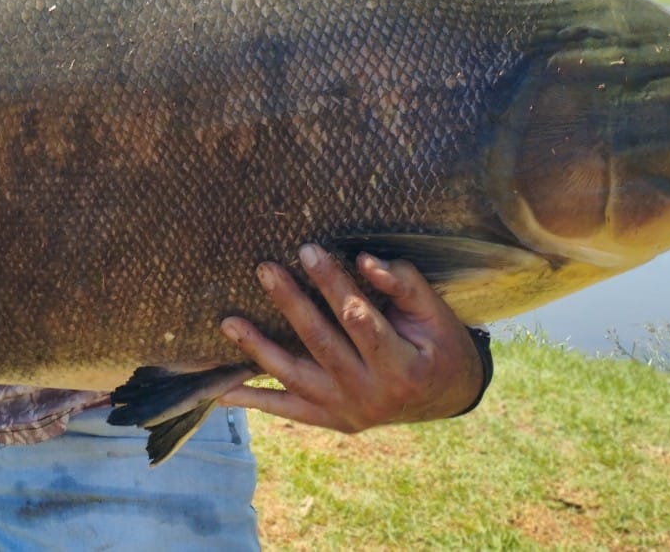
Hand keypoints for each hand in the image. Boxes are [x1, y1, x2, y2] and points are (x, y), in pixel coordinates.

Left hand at [219, 243, 482, 431]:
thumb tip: (364, 260)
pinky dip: (256, 401)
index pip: (360, 319)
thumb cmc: (440, 344)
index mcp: (402, 366)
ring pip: (296, 377)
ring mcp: (348, 411)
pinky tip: (223, 391)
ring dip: (260, 349)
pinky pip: (289, 409)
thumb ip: (403, 283)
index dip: (333, 285)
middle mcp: (372, 394)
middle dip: (291, 303)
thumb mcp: (435, 312)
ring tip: (229, 323)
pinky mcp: (332, 419)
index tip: (308, 250)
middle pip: (321, 343)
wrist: (446, 397)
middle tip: (265, 268)